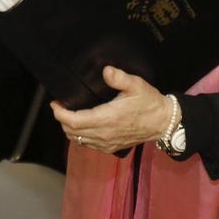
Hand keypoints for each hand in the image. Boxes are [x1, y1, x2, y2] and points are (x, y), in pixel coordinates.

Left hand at [50, 66, 172, 152]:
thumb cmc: (149, 103)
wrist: (163, 123)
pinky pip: (88, 145)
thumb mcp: (136, 85)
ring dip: (70, 129)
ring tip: (68, 115)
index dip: (60, 114)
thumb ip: (119, 77)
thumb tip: (106, 71)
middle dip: (62, 120)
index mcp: (107, 119)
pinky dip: (80, 136)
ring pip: (78, 140)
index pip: (74, 121)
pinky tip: (82, 125)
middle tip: (60, 107)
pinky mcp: (111, 147)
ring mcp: (107, 143)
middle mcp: (104, 134)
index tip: (55, 104)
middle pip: (72, 132)